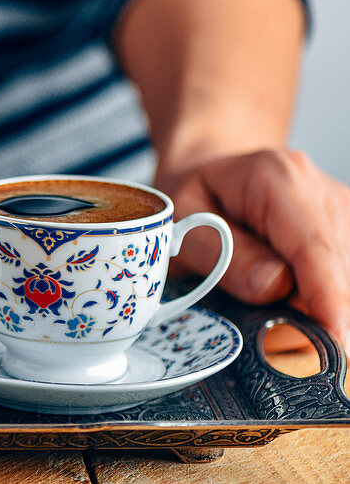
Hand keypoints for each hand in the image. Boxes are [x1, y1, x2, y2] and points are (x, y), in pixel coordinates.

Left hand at [157, 149, 349, 346]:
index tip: (336, 341)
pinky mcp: (347, 230)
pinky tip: (292, 298)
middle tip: (273, 334)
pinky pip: (341, 275)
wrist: (209, 171)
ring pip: (344, 276)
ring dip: (316, 304)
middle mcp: (319, 190)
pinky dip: (320, 297)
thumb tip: (272, 287)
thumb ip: (221, 255)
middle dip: (314, 310)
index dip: (329, 300)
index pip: (315, 249)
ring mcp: (340, 210)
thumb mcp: (180, 221)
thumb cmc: (191, 198)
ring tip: (266, 301)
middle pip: (337, 269)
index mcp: (277, 179)